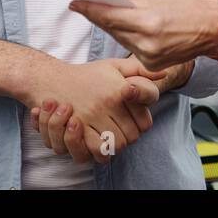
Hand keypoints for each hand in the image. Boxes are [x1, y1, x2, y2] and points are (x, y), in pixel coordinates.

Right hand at [26, 57, 164, 164]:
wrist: (52, 79)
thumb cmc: (88, 74)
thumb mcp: (115, 66)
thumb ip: (141, 70)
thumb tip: (165, 72)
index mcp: (118, 91)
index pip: (144, 124)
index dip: (141, 126)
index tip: (133, 120)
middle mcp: (105, 104)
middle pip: (130, 138)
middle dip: (128, 137)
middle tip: (120, 129)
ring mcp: (89, 117)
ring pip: (114, 147)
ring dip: (114, 146)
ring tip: (108, 135)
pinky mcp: (74, 129)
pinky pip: (93, 151)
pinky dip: (98, 151)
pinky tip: (96, 141)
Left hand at [69, 0, 217, 71]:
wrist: (215, 29)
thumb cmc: (190, 7)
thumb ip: (131, 2)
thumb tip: (107, 3)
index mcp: (148, 21)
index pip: (109, 16)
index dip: (89, 9)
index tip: (75, 2)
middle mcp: (146, 43)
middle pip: (112, 29)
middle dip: (100, 16)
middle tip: (86, 4)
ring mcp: (149, 58)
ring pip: (120, 39)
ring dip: (115, 27)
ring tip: (111, 14)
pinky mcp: (153, 66)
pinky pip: (132, 50)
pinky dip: (130, 39)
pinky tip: (132, 30)